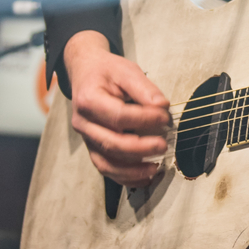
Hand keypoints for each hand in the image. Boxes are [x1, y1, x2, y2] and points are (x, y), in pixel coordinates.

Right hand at [63, 30, 170, 185]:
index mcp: (89, 100)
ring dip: (132, 171)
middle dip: (140, 149)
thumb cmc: (107, 72)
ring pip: (106, 163)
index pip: (118, 116)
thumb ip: (144, 88)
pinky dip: (125, 177)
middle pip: (111, 144)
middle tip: (163, 145)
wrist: (86, 73)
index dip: (144, 119)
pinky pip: (106, 169)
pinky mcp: (93, 148)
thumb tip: (162, 106)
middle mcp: (83, 123)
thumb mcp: (126, 71)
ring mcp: (86, 139)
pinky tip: (145, 177)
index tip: (165, 117)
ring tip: (155, 168)